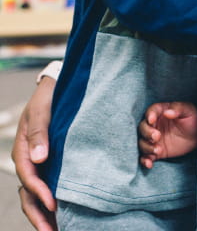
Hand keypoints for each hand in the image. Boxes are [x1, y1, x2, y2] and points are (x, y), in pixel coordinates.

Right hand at [12, 77, 56, 229]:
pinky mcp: (53, 164)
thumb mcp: (42, 110)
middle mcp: (31, 161)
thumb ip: (40, 131)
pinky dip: (55, 203)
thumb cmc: (49, 97)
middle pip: (29, 194)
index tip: (54, 204)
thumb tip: (39, 157)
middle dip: (39, 215)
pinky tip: (66, 214)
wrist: (57, 87)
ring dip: (45, 214)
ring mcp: (41, 164)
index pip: (29, 177)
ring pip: (38, 195)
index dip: (40, 192)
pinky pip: (50, 187)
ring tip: (58, 230)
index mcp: (24, 150)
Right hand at [138, 102, 196, 167]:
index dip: (150, 115)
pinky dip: (145, 160)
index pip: (151, 111)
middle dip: (147, 133)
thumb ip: (178, 109)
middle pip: (143, 128)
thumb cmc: (192, 119)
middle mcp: (154, 125)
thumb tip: (167, 112)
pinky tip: (149, 163)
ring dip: (147, 147)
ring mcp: (153, 139)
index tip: (152, 120)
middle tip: (157, 137)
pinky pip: (145, 156)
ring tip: (158, 150)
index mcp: (161, 112)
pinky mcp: (155, 151)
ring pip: (142, 142)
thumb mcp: (188, 111)